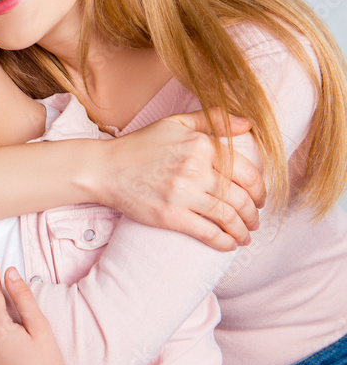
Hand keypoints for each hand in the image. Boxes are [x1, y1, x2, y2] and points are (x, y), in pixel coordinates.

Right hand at [98, 108, 265, 251]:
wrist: (105, 168)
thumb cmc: (141, 145)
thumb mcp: (175, 123)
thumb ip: (212, 120)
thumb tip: (248, 124)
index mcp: (201, 145)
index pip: (247, 172)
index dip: (260, 190)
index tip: (259, 199)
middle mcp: (195, 169)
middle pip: (241, 198)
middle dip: (253, 214)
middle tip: (253, 220)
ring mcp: (182, 193)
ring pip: (229, 217)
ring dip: (242, 230)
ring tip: (244, 235)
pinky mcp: (170, 215)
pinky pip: (208, 233)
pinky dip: (224, 242)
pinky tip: (229, 244)